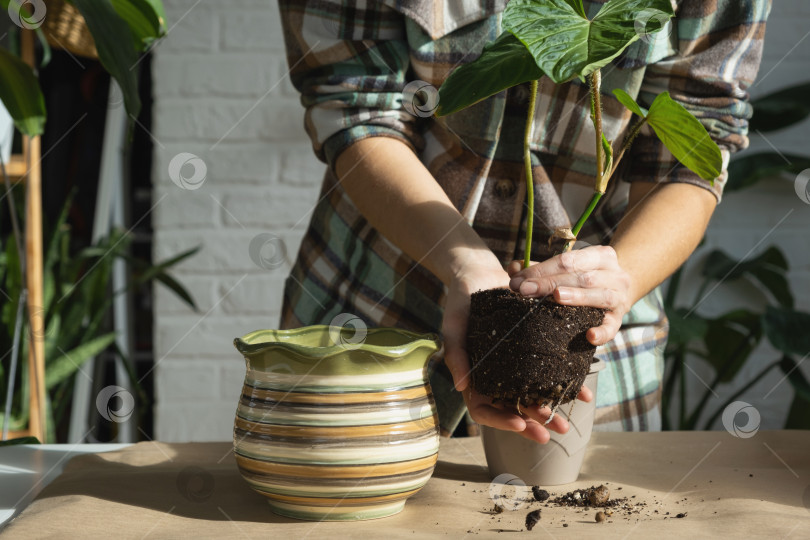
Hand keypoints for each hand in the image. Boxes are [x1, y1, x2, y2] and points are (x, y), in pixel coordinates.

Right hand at [441, 260, 593, 443]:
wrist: (479, 274)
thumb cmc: (460, 303)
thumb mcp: (453, 328)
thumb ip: (456, 356)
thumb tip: (461, 386)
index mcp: (474, 378)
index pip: (483, 409)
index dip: (501, 420)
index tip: (520, 423)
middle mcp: (495, 377)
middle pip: (513, 409)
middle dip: (534, 422)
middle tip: (555, 430)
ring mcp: (514, 366)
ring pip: (532, 396)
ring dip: (550, 410)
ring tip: (568, 421)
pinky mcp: (532, 350)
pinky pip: (548, 372)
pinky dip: (564, 382)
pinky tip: (581, 389)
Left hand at [506, 245, 631, 345]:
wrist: (620, 291)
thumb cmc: (584, 278)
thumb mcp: (567, 268)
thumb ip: (539, 268)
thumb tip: (513, 267)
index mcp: (600, 255)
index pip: (568, 259)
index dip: (541, 269)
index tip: (518, 280)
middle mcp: (615, 274)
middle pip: (581, 276)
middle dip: (550, 282)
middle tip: (524, 291)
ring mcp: (620, 297)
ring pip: (599, 295)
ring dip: (577, 297)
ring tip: (556, 298)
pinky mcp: (620, 319)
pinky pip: (612, 327)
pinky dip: (602, 332)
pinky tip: (589, 336)